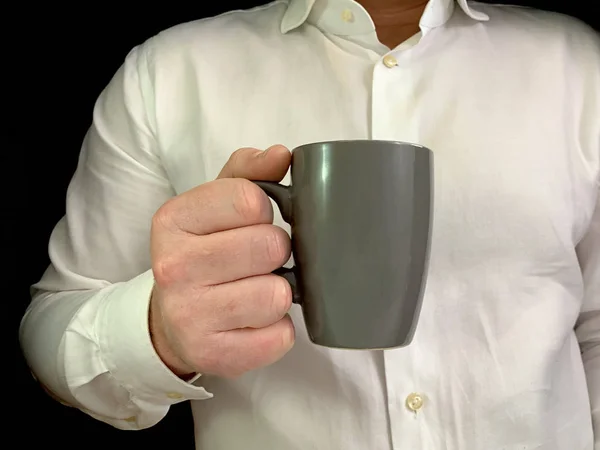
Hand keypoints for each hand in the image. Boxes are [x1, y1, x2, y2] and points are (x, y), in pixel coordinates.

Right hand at [149, 145, 293, 377]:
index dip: (264, 211)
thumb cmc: (203, 254)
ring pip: (278, 295)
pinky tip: (254, 323)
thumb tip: (280, 154)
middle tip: (259, 261)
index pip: (250, 200)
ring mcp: (189, 316)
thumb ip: (248, 172)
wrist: (171, 320)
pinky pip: (280, 337)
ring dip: (278, 293)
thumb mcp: (214, 205)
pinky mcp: (212, 355)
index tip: (252, 222)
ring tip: (255, 291)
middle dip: (276, 253)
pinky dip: (277, 329)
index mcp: (172, 220)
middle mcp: (172, 267)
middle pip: (270, 246)